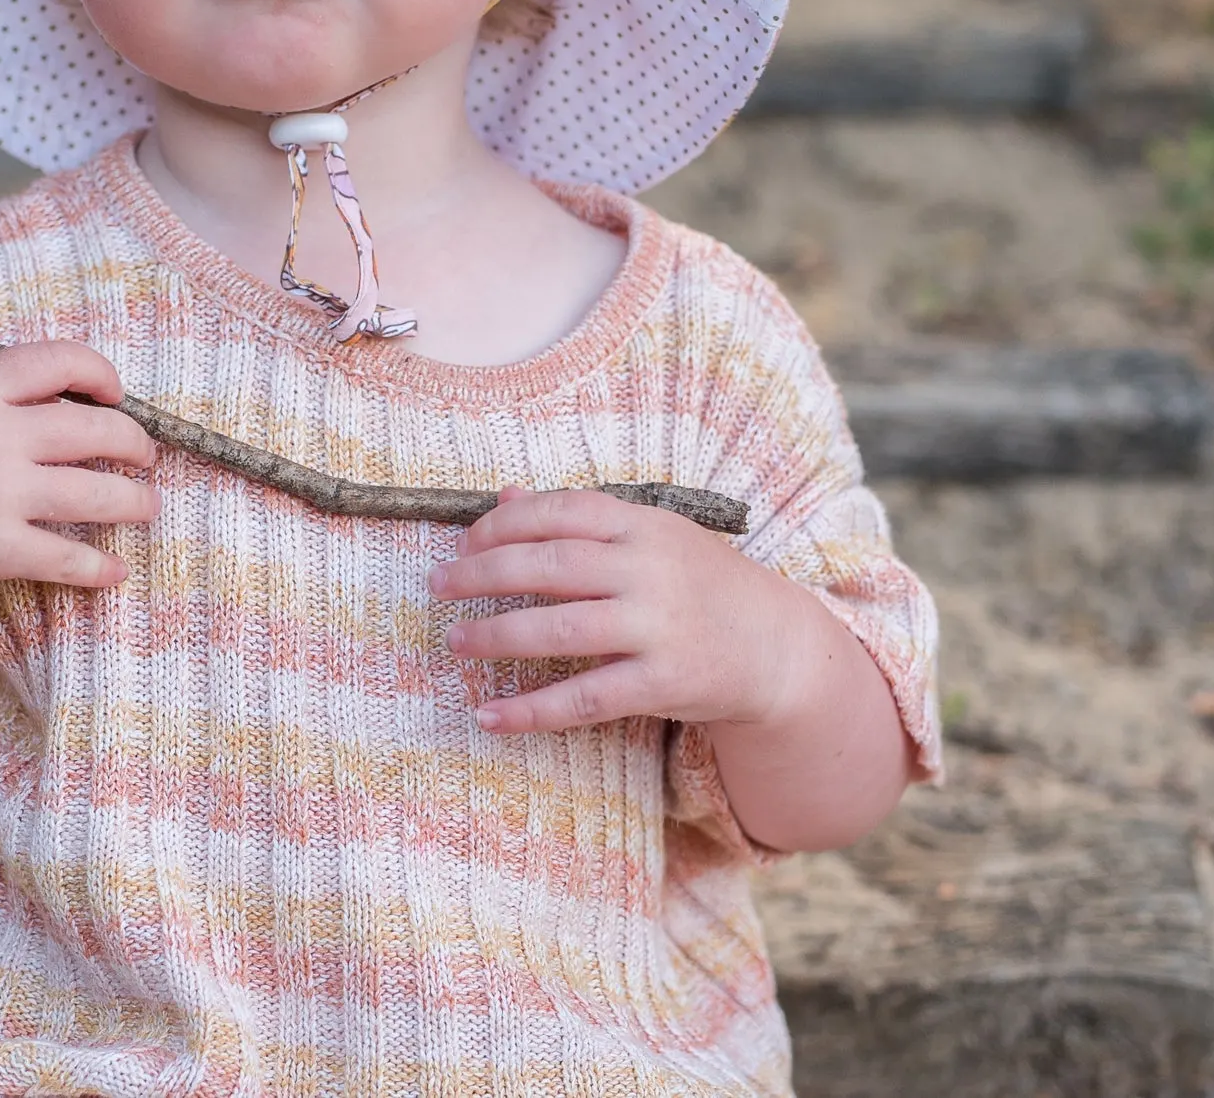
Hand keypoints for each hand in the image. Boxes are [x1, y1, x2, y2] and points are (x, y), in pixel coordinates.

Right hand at [0, 340, 158, 612]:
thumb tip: (60, 396)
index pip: (59, 359)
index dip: (100, 372)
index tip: (117, 394)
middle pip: (95, 426)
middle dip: (135, 443)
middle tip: (145, 457)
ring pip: (98, 492)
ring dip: (136, 502)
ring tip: (147, 507)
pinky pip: (70, 557)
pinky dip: (101, 567)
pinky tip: (114, 571)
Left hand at [429, 486, 817, 735]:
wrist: (776, 646)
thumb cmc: (697, 582)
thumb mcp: (647, 535)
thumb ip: (579, 519)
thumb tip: (504, 496)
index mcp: (640, 525)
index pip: (559, 512)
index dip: (502, 524)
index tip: (461, 543)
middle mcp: (647, 570)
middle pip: (550, 566)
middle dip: (483, 574)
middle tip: (437, 585)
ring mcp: (657, 627)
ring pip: (560, 629)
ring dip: (497, 635)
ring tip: (455, 642)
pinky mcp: (664, 683)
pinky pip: (586, 698)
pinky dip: (533, 710)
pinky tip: (491, 716)